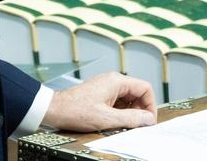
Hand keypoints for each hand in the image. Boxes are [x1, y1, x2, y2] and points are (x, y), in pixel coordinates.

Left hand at [42, 72, 156, 131]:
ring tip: (125, 125)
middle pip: (137, 93)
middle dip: (140, 110)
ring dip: (130, 112)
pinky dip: (121, 112)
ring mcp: (106, 87)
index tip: (149, 120)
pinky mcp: (101, 94)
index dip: (150, 105)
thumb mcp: (107, 118)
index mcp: (116, 82)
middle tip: (139, 125)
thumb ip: (131, 118)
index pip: (145, 88)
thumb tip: (147, 119)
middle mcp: (112, 81)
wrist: (55, 110)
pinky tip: (115, 122)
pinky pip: (118, 102)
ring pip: (128, 99)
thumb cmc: (75, 110)